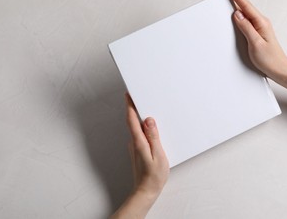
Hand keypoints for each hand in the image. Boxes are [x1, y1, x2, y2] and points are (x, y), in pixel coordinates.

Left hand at [111, 93, 168, 218]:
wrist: (146, 191)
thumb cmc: (154, 176)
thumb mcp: (158, 155)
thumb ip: (153, 137)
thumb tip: (148, 120)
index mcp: (138, 142)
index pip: (131, 120)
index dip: (129, 106)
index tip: (128, 94)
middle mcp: (134, 143)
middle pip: (132, 121)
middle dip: (135, 108)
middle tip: (140, 96)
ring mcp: (134, 147)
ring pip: (136, 128)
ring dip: (139, 118)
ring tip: (147, 108)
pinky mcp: (137, 150)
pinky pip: (139, 134)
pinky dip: (143, 128)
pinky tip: (151, 128)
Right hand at [226, 0, 286, 81]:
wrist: (280, 70)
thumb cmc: (270, 59)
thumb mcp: (255, 43)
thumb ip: (246, 28)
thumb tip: (238, 15)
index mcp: (261, 23)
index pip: (246, 7)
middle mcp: (262, 23)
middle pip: (246, 7)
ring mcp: (260, 28)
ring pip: (247, 13)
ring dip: (239, 5)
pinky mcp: (258, 33)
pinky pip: (248, 20)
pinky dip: (242, 15)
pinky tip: (238, 14)